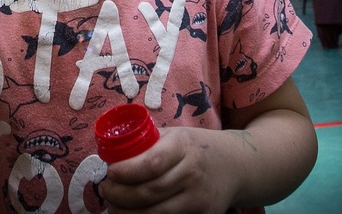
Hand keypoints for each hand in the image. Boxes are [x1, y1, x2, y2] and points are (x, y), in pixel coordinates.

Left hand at [99, 127, 236, 212]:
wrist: (236, 165)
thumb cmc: (196, 148)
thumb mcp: (175, 136)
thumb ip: (148, 144)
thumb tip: (110, 154)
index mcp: (183, 146)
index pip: (151, 163)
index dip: (125, 172)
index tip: (109, 173)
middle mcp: (192, 173)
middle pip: (149, 192)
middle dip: (119, 195)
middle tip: (105, 191)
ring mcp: (199, 198)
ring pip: (156, 213)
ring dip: (128, 212)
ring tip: (114, 206)